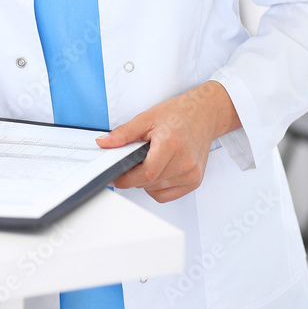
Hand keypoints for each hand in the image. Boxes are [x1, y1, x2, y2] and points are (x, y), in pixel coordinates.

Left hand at [95, 81, 240, 202]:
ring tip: (152, 159)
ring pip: (155, 190)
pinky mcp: (195, 181)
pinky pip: (167, 195)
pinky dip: (157, 186)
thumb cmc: (178, 114)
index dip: (126, 177)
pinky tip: (160, 169)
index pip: (145, 174)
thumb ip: (124, 133)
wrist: (204, 113)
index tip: (115, 174)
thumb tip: (103, 143)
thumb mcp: (147, 118)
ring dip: (146, 180)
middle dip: (134, 175)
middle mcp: (185, 162)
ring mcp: (192, 173)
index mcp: (172, 144)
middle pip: (149, 182)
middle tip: (135, 159)